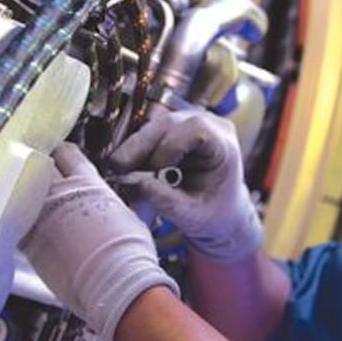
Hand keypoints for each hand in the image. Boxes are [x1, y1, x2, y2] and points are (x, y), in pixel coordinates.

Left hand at [20, 143, 177, 340]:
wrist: (114, 284)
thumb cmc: (129, 255)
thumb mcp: (132, 218)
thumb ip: (121, 204)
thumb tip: (140, 199)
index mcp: (88, 183)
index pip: (66, 153)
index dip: (63, 155)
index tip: (60, 160)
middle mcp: (60, 194)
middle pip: (39, 165)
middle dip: (41, 169)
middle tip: (43, 178)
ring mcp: (40, 217)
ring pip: (22, 192)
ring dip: (26, 194)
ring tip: (32, 202)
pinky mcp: (28, 242)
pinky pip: (15, 222)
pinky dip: (18, 221)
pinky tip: (25, 226)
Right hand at [108, 110, 261, 261]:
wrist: (219, 213)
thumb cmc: (214, 214)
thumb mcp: (193, 216)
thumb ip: (169, 202)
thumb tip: (140, 184)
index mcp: (224, 145)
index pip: (196, 129)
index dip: (171, 146)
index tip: (157, 172)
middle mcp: (210, 126)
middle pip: (170, 123)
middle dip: (141, 145)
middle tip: (117, 168)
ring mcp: (192, 124)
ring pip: (156, 126)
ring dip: (135, 148)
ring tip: (121, 171)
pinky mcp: (175, 130)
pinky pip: (151, 133)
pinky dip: (137, 150)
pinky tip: (128, 167)